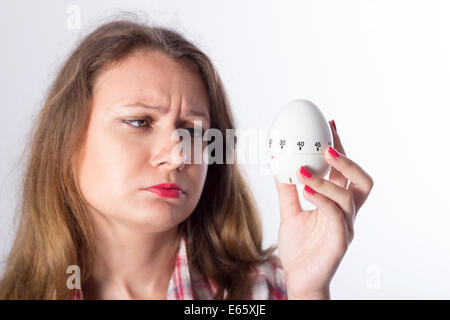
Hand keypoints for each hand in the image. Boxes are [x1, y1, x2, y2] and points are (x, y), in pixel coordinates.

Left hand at [274, 120, 373, 298]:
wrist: (298, 279)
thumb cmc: (300, 247)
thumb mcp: (290, 212)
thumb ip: (287, 190)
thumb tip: (278, 164)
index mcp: (337, 203)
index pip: (345, 171)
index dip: (341, 147)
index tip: (329, 124)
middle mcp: (346, 212)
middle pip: (362, 180)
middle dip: (348, 160)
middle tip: (327, 145)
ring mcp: (346, 226)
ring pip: (348, 196)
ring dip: (326, 179)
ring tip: (303, 169)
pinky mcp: (340, 241)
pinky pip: (336, 216)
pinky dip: (321, 199)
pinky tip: (304, 189)